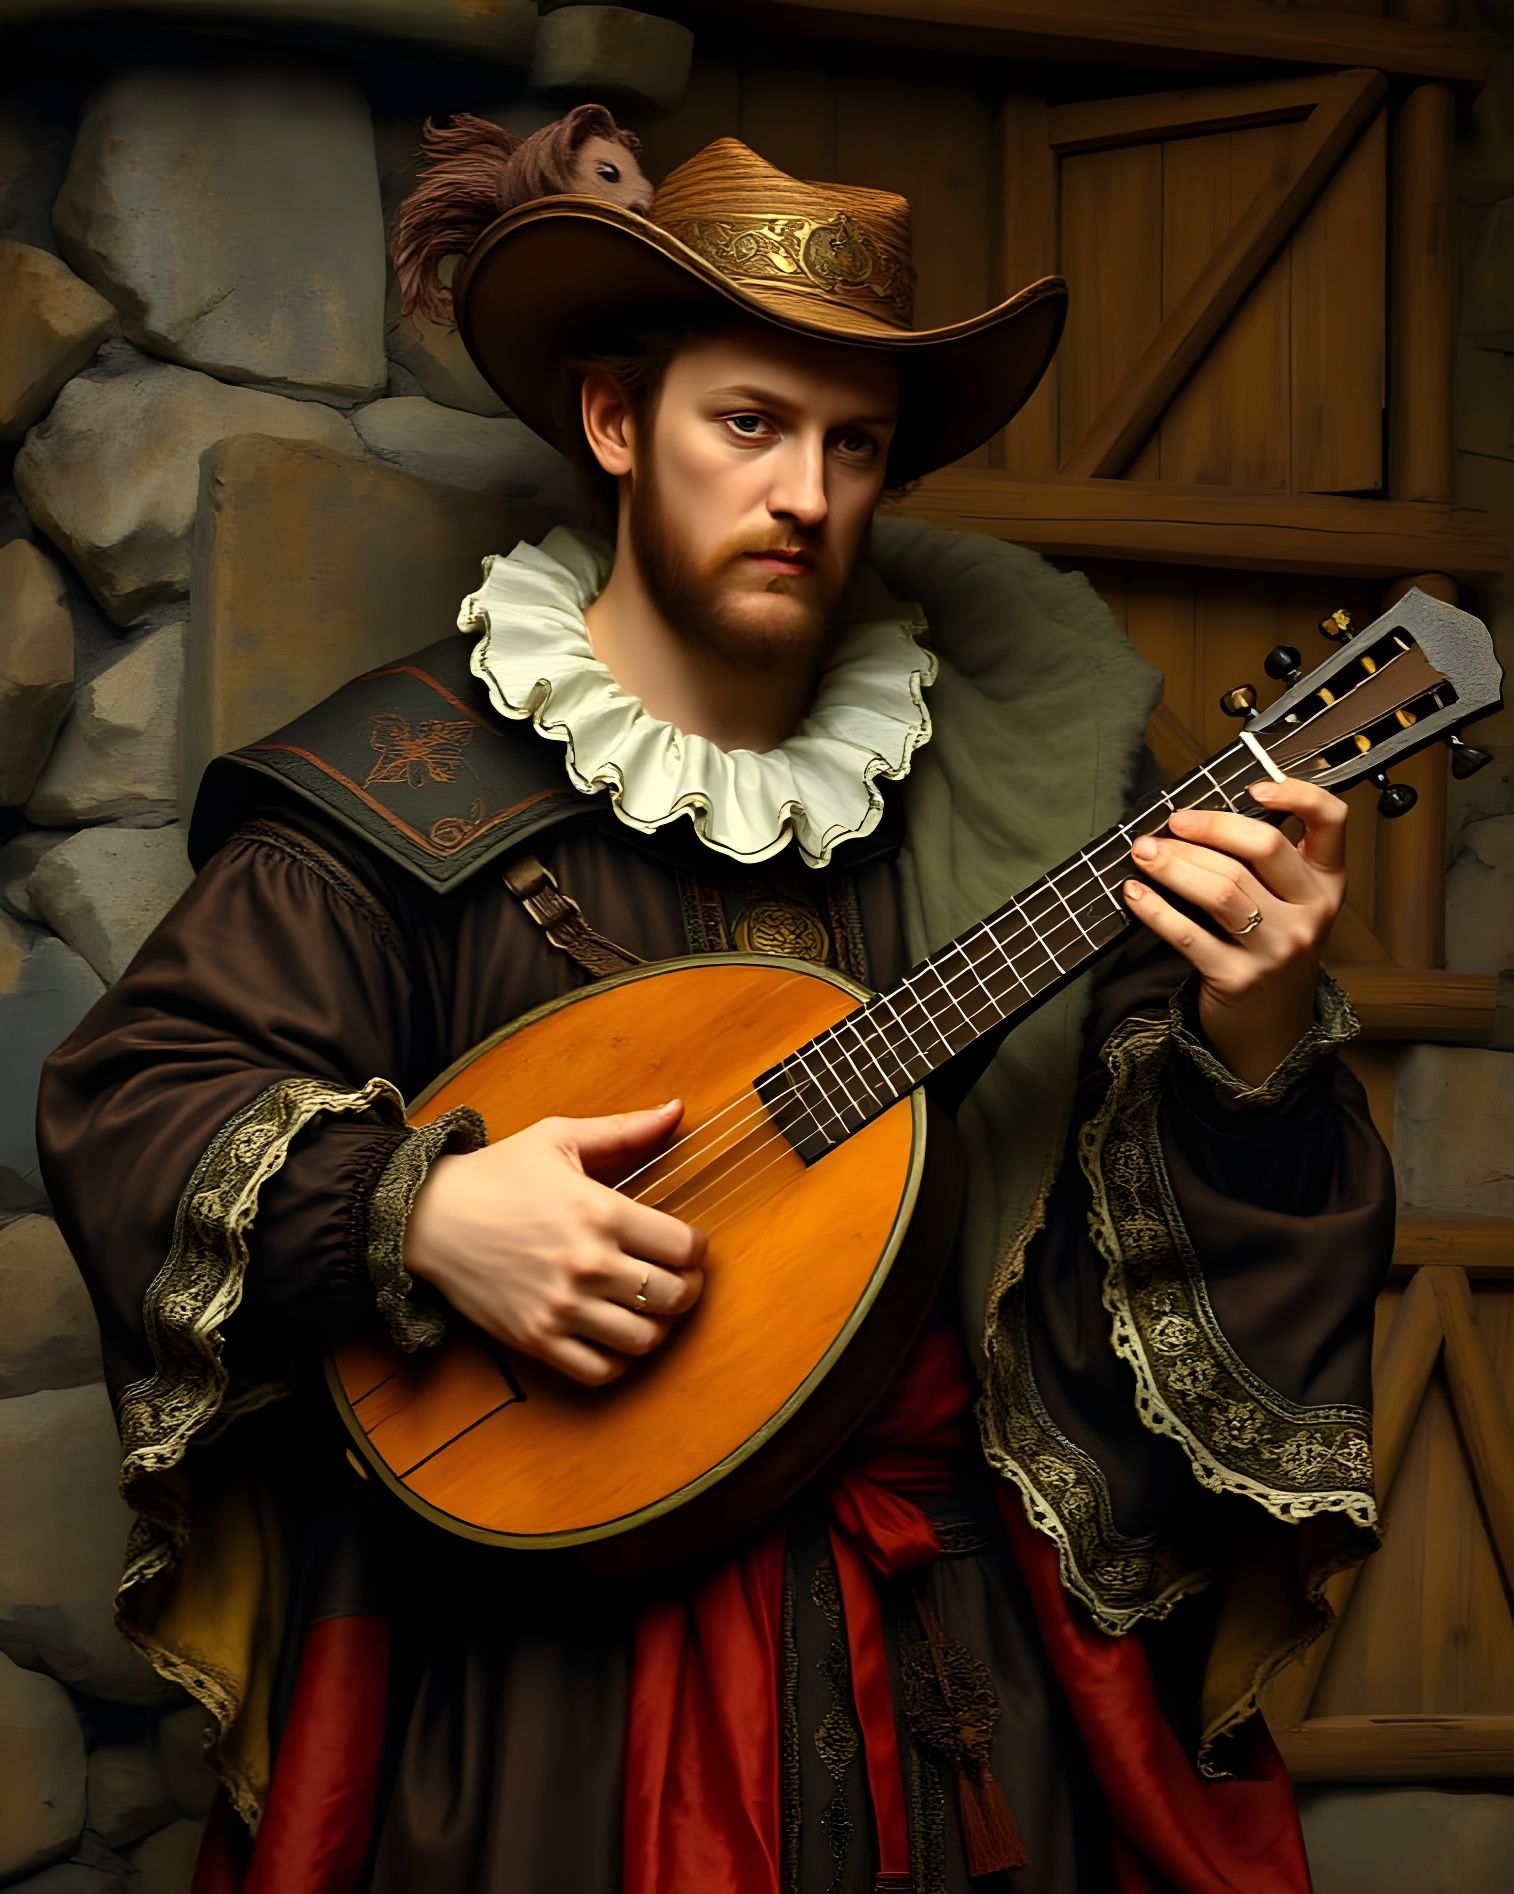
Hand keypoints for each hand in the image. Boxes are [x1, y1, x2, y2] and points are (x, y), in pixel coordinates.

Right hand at [402, 1100, 706, 1387]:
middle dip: (687, 1288)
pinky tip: (615, 1334)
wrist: (428, 1217)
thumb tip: (676, 1109)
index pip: (685, 1247)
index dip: (697, 1249)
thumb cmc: (497, 1174)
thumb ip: (623, 1129)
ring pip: (644, 1339)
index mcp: (600, 1211)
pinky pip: (600, 1371)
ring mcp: (561, 1306)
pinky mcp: (536, 1338)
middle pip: (674, 1296)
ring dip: (658, 1326)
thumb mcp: (559, 1138)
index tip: (687, 1246)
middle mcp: (587, 1264)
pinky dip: (619, 1360)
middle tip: (678, 1279)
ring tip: (648, 1307)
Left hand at [1121, 777, 1347, 1085]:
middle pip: (1263, 848)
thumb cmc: (1269, 953)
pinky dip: (1154, 908)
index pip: (1332, 822)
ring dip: (1175, 864)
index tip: (1254, 786)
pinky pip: (1188, 934)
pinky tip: (1135, 892)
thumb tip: (1195, 819)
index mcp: (1326, 884)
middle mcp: (1310, 913)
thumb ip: (1262, 864)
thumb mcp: (1287, 906)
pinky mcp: (1239, 978)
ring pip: (1222, 889)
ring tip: (1144, 853)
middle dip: (1209, 827)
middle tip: (1172, 823)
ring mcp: (1278, 949)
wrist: (1272, 1032)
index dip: (1298, 793)